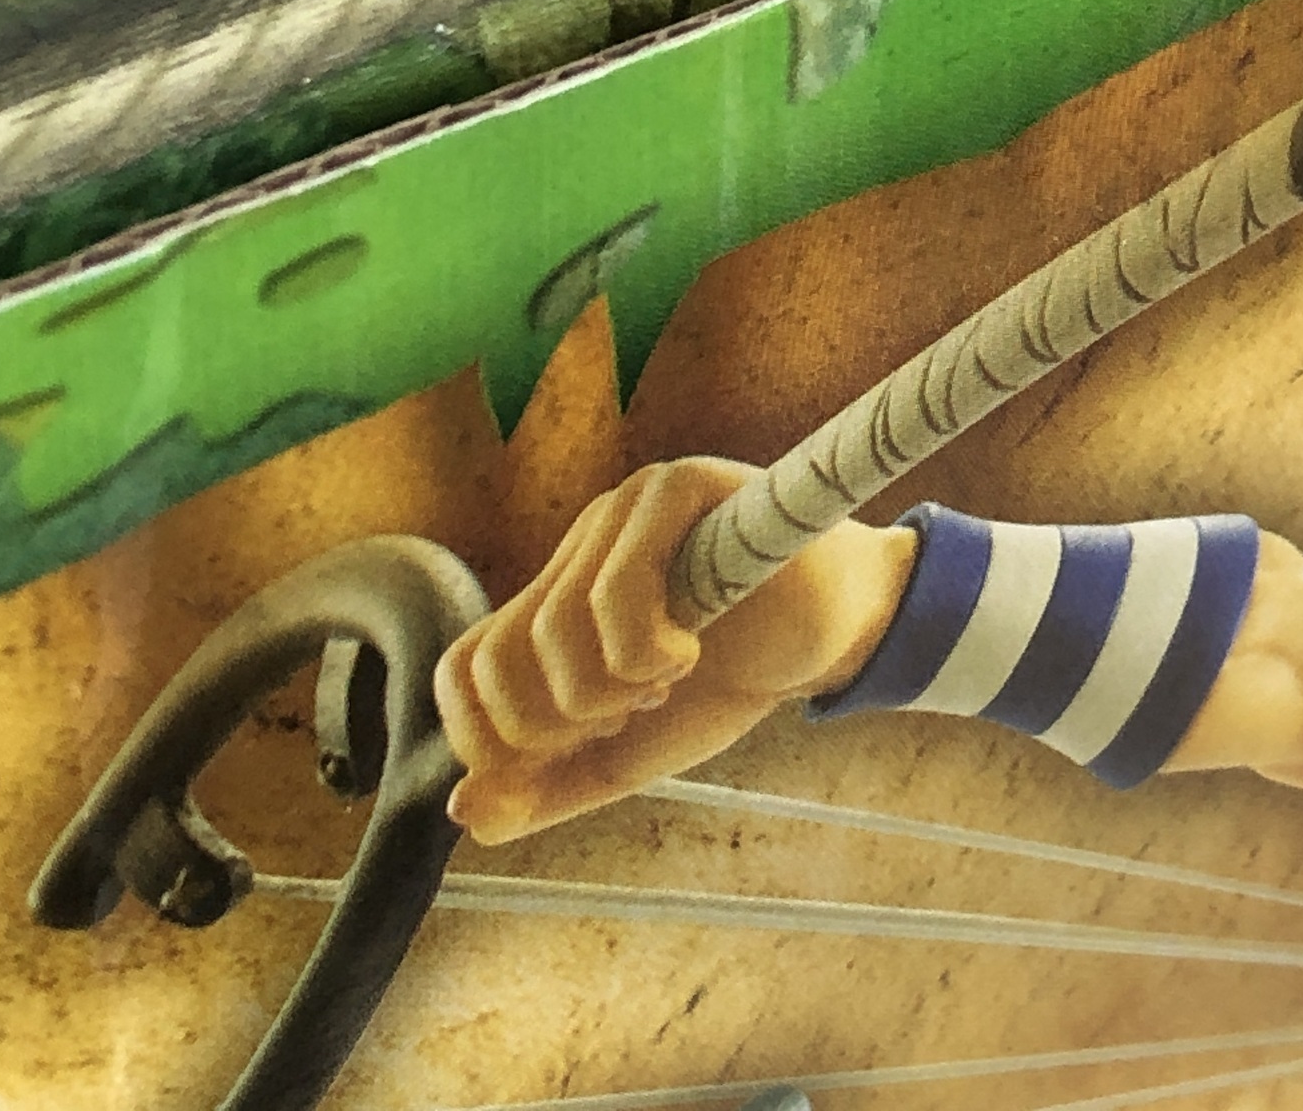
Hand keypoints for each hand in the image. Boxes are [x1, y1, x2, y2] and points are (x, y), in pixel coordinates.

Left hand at [434, 456, 917, 843]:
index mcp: (555, 597)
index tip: (574, 751)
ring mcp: (622, 511)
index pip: (463, 668)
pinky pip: (615, 593)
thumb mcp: (631, 751)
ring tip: (667, 679)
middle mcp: (575, 545)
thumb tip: (465, 812)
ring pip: (554, 632)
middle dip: (557, 727)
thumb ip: (550, 786)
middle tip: (628, 716)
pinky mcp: (674, 490)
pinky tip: (688, 652)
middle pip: (499, 662)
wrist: (838, 629)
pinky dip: (645, 654)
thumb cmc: (733, 678)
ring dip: (612, 691)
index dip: (495, 738)